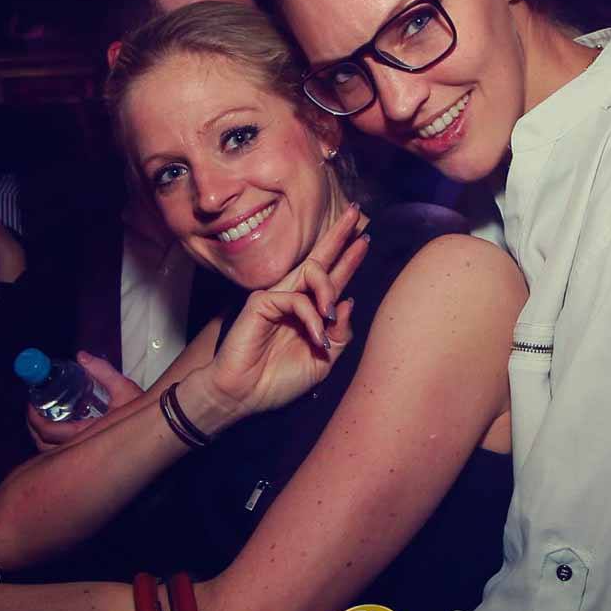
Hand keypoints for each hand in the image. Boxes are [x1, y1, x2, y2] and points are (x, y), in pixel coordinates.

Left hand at [23, 352, 143, 452]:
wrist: (164, 428)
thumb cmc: (145, 413)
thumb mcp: (123, 388)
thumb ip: (101, 371)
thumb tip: (81, 356)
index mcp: (86, 434)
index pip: (49, 432)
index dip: (34, 420)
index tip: (31, 405)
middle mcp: (83, 449)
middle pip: (44, 448)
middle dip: (33, 431)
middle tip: (33, 413)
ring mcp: (87, 456)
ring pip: (53, 455)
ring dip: (42, 440)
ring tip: (43, 421)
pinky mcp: (93, 456)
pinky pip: (66, 455)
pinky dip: (55, 445)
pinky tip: (61, 431)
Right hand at [198, 204, 370, 424]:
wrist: (245, 397)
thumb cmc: (278, 381)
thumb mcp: (323, 362)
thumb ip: (339, 334)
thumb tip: (350, 301)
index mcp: (308, 312)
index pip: (332, 279)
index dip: (348, 259)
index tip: (364, 240)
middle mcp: (293, 298)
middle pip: (320, 259)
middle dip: (340, 236)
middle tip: (357, 213)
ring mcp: (276, 298)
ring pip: (312, 271)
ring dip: (329, 289)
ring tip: (331, 314)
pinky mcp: (261, 303)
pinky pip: (296, 299)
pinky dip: (311, 318)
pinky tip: (316, 338)